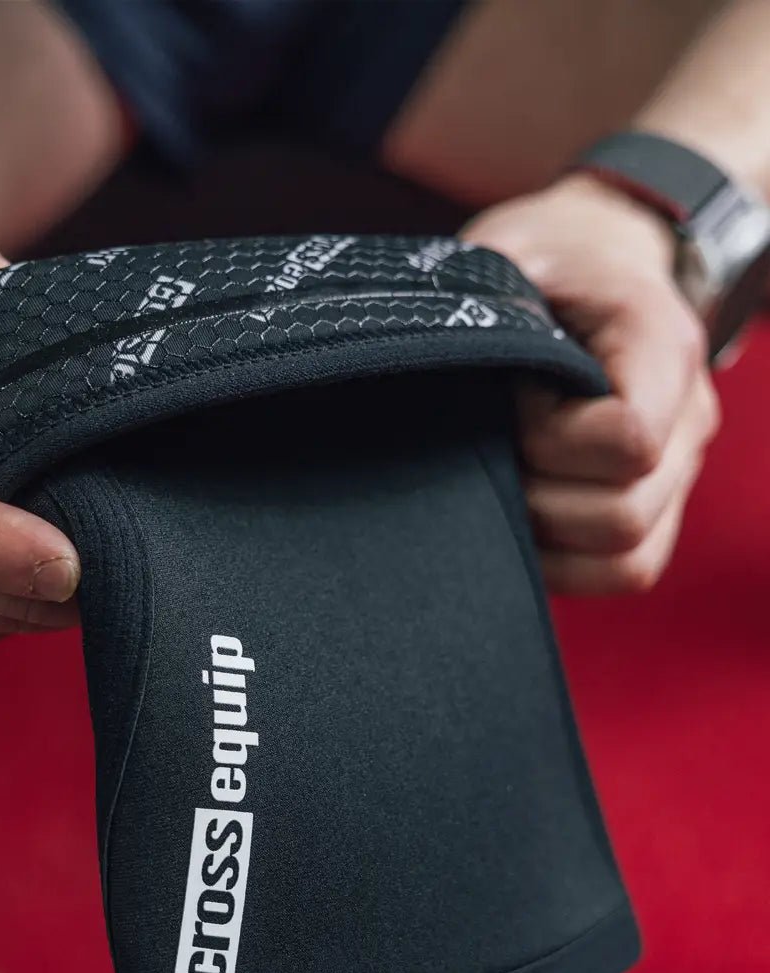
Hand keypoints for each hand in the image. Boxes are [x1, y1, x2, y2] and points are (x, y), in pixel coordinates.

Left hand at [461, 172, 720, 594]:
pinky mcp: (656, 512)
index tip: (510, 399)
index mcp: (661, 345)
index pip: (629, 439)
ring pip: (628, 559)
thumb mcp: (509, 254)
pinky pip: (622, 571)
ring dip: (546, 539)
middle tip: (492, 453)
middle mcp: (689, 417)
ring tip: (500, 487)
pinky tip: (514, 523)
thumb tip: (430, 377)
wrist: (592, 260)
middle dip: (537, 499)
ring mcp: (679, 472)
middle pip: (625, 516)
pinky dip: (561, 566)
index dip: (550, 436)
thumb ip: (483, 310)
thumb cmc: (542, 262)